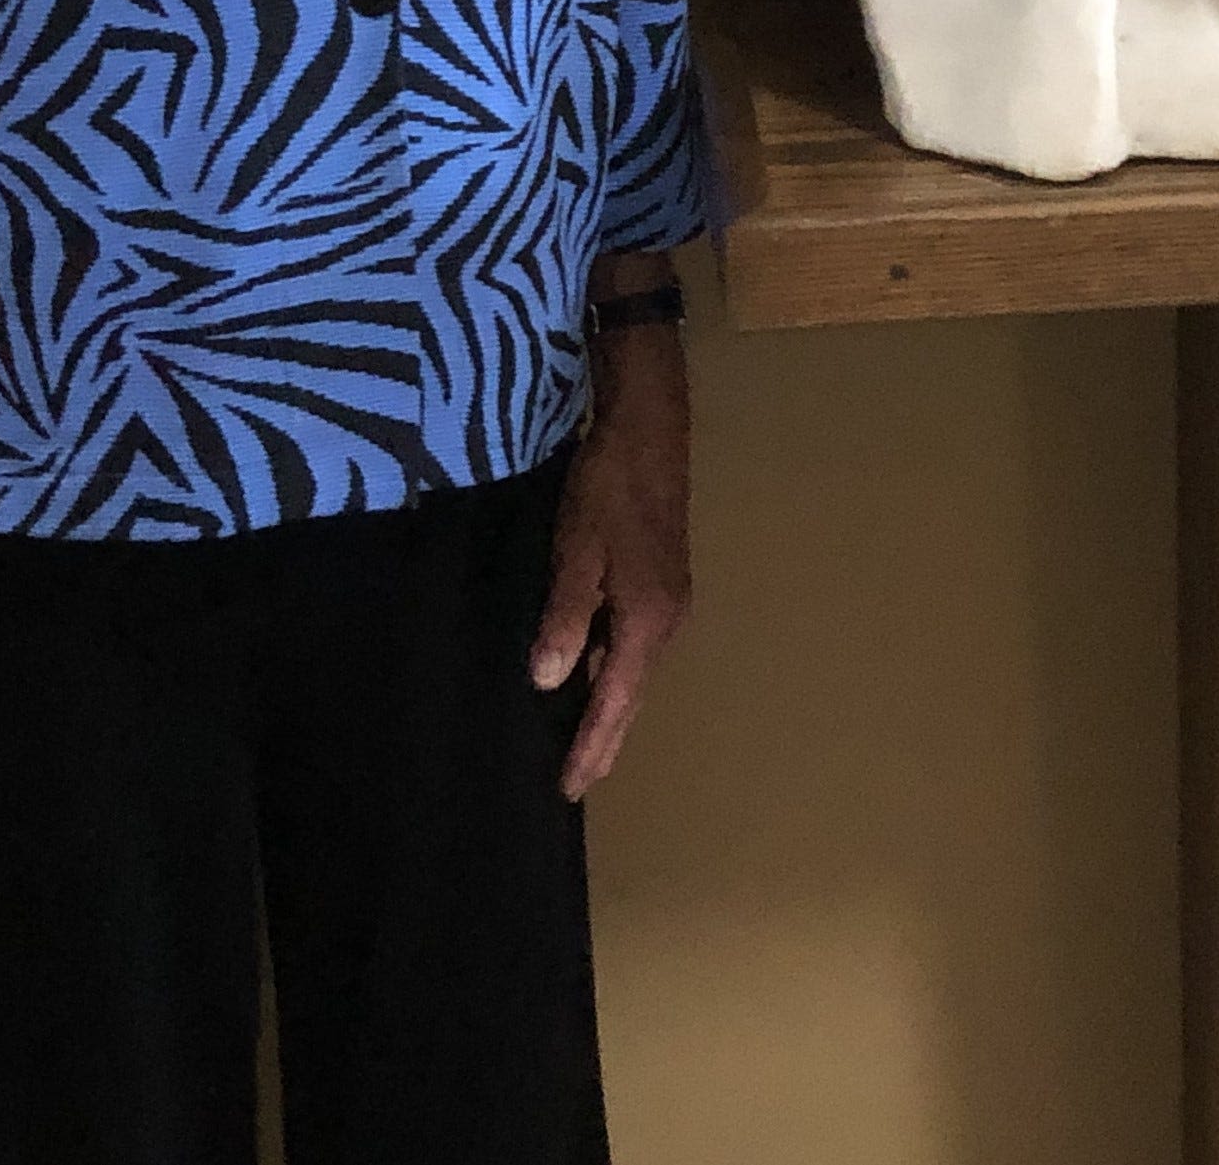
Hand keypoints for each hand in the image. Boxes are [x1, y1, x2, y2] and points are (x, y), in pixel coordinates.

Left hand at [530, 322, 691, 799]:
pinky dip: (611, 672)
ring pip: (633, 670)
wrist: (649, 427)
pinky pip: (633, 645)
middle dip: (605, 739)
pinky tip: (589, 676)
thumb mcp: (578, 548)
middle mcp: (666, 619)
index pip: (613, 701)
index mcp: (646, 619)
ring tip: (580, 743)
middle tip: (576, 783)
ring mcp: (669, 600)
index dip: (591, 746)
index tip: (570, 789)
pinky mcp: (660, 581)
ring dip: (608, 707)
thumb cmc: (609, 486)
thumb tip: (549, 681)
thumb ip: (566, 616)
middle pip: (631, 694)